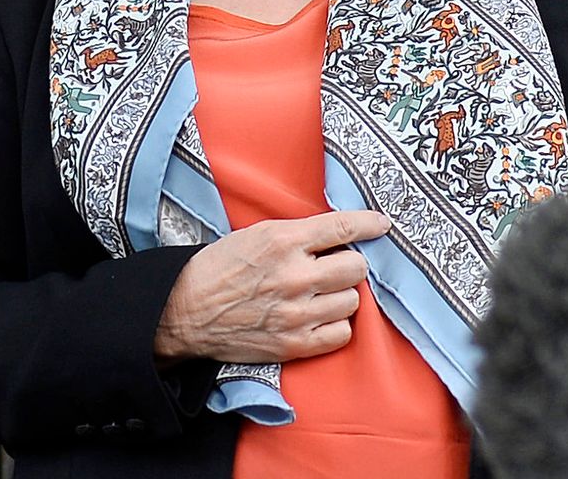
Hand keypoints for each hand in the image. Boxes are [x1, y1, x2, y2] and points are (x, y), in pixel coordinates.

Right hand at [153, 210, 390, 364]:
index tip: (381, 225)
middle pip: (356, 268)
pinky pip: (341, 333)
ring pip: (352, 301)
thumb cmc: (220, 268)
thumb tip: (341, 235)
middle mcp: (293, 276)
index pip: (342, 228)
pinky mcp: (293, 344)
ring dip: (341, 295)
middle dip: (349, 264)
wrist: (186, 311)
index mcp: (282, 241)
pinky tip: (319, 317)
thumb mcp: (256, 234)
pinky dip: (335, 324)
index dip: (368, 224)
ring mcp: (295, 313)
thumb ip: (299, 234)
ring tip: (321, 293)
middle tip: (334, 267)